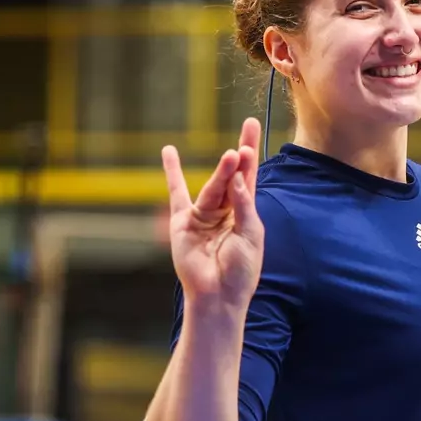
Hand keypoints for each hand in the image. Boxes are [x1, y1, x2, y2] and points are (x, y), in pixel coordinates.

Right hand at [163, 119, 262, 316]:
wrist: (219, 296)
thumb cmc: (241, 270)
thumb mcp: (251, 234)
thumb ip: (244, 204)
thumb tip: (236, 176)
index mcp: (244, 211)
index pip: (248, 175)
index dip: (250, 152)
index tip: (251, 124)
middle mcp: (224, 209)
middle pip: (231, 176)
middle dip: (238, 159)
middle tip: (244, 143)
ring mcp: (203, 215)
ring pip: (213, 188)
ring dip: (222, 173)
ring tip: (232, 156)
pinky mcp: (183, 223)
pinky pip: (177, 194)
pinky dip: (172, 173)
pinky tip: (169, 152)